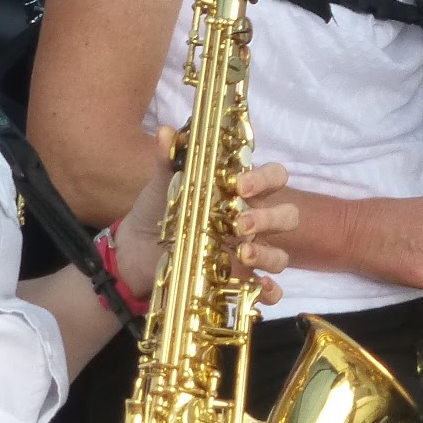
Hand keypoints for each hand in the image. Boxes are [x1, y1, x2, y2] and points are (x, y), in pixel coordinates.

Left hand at [111, 134, 298, 305]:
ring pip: (281, 254)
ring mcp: (248, 252)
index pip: (274, 178)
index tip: (241, 186)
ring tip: (241, 253)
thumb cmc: (157, 210)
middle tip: (240, 223)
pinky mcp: (238, 281)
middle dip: (270, 218)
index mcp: (241, 193)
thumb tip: (166, 131)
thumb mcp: (162, 185)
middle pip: (287, 215)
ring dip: (268, 253)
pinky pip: (268, 289)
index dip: (266, 179)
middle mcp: (252, 221)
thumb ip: (169, 160)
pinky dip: (270, 291)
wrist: (135, 251)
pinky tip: (259, 289)